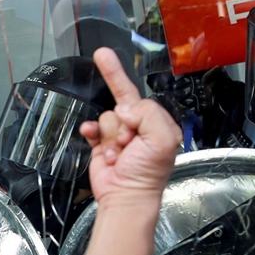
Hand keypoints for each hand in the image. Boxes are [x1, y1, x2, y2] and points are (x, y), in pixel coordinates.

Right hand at [80, 48, 181, 207]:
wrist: (125, 197)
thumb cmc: (147, 173)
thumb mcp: (162, 139)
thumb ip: (149, 114)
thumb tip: (124, 110)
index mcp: (157, 124)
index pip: (140, 98)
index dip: (126, 92)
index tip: (104, 57)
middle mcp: (138, 127)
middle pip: (121, 102)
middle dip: (120, 115)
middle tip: (103, 63)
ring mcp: (118, 135)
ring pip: (106, 116)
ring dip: (110, 134)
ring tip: (118, 153)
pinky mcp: (101, 143)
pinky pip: (92, 126)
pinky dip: (92, 132)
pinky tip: (96, 141)